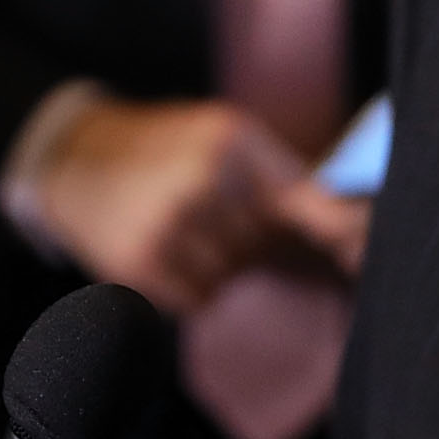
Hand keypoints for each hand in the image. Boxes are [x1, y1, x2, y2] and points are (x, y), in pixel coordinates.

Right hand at [29, 96, 348, 314]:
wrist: (74, 156)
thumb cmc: (165, 148)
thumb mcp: (222, 138)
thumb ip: (285, 180)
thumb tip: (355, 234)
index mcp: (232, 138)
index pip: (309, 200)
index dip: (347, 232)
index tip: (364, 257)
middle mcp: (202, 176)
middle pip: (264, 245)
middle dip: (243, 238)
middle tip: (202, 210)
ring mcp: (168, 220)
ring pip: (230, 277)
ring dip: (213, 265)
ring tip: (175, 227)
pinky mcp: (140, 262)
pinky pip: (197, 300)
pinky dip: (185, 286)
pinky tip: (159, 250)